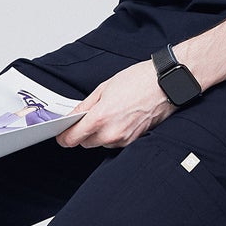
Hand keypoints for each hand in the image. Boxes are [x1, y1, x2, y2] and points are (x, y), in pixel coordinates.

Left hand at [56, 60, 174, 148]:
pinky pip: (114, 142)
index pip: (72, 138)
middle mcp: (111, 133)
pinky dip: (112, 133)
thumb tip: (71, 117)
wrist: (165, 84)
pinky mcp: (133, 141)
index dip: (63, 136)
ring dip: (98, 133)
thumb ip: (84, 106)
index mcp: (100, 118)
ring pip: (100, 143)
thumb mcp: (103, 88)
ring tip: (109, 114)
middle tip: (87, 117)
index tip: (61, 134)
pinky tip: (119, 118)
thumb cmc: (138, 81)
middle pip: (85, 143)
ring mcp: (123, 139)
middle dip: (82, 132)